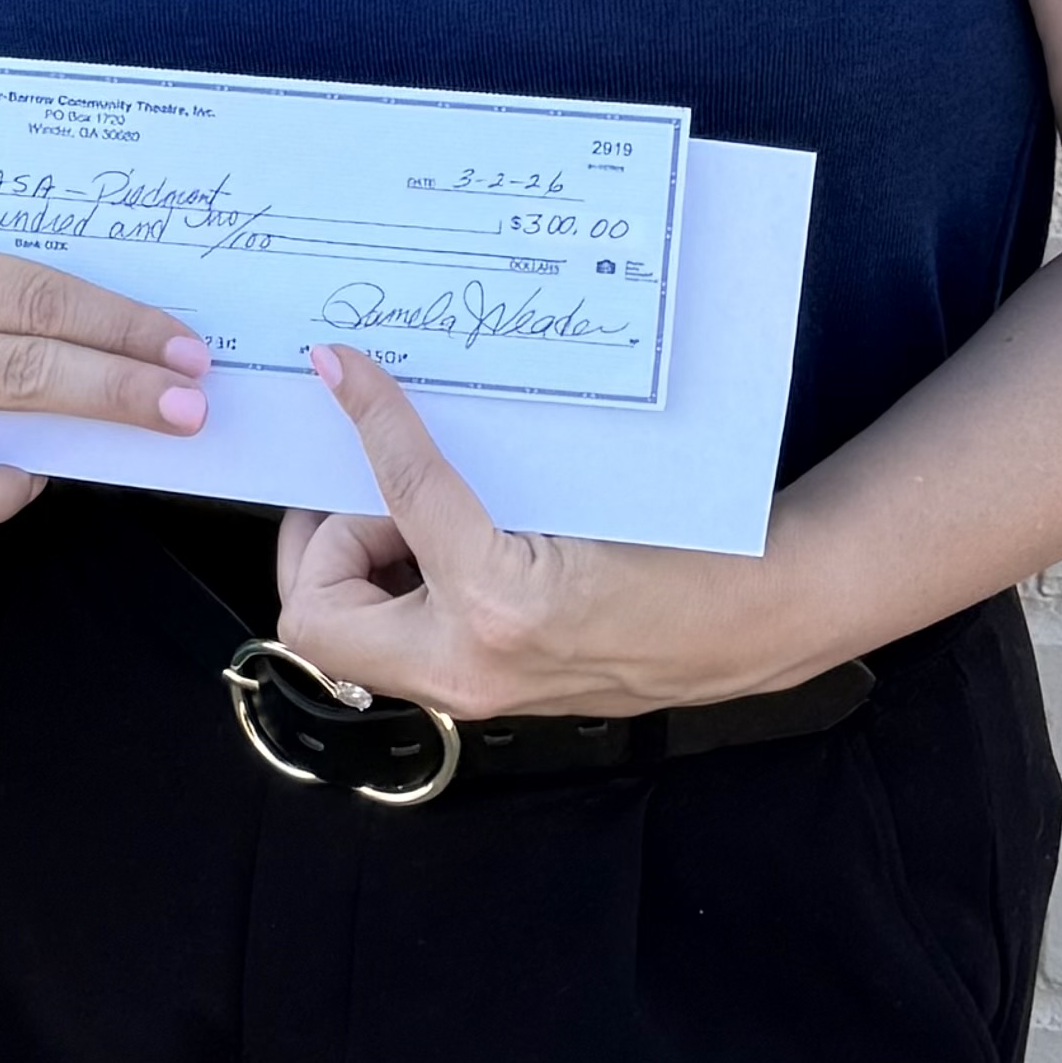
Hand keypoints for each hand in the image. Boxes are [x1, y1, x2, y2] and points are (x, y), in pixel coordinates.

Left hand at [275, 345, 827, 724]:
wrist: (749, 621)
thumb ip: (473, 465)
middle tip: (359, 486)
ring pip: (343, 634)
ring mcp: (472, 690)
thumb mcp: (576, 489)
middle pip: (312, 615)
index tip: (345, 372)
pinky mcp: (482, 690)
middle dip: (319, 543)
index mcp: (496, 608)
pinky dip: (393, 588)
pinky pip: (396, 641)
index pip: (402, 492)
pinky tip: (437, 546)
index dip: (373, 421)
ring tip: (407, 516)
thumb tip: (386, 399)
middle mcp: (470, 666)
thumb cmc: (687, 552)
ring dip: (352, 568)